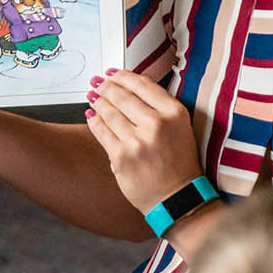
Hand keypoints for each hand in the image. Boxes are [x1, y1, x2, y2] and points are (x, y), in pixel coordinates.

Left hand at [85, 68, 199, 214]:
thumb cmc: (178, 163)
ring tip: (93, 97)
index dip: (122, 76)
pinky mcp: (121, 157)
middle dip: (106, 87)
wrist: (177, 199)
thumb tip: (127, 87)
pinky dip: (94, 121)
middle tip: (98, 84)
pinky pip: (101, 131)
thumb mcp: (180, 128)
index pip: (142, 85)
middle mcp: (157, 124)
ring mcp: (137, 141)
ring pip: (109, 112)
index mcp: (174, 113)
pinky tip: (92, 116)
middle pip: (122, 96)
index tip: (112, 73)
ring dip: (98, 102)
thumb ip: (158, 107)